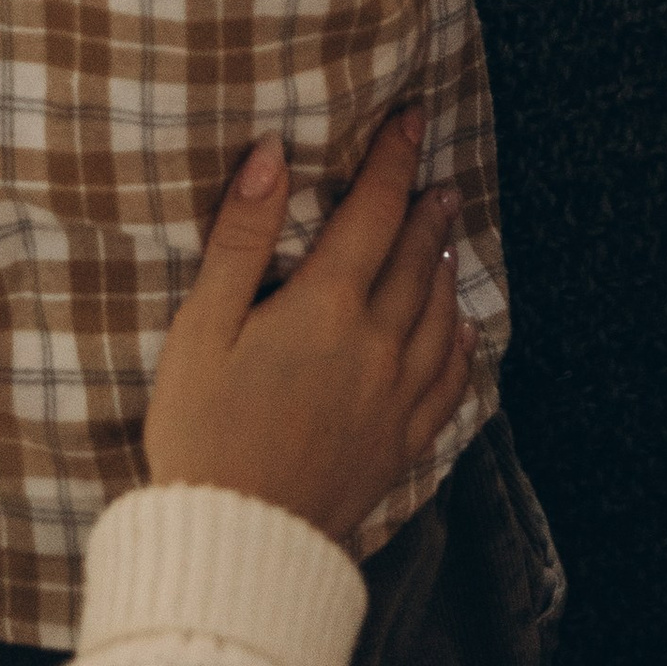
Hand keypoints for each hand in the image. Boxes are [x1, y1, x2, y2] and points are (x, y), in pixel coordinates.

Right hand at [144, 114, 474, 543]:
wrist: (235, 548)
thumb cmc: (202, 432)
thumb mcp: (203, 328)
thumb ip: (241, 238)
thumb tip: (272, 154)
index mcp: (327, 308)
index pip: (374, 212)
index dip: (393, 159)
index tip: (413, 117)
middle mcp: (375, 347)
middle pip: (414, 260)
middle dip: (426, 211)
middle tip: (439, 178)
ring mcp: (393, 401)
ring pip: (438, 318)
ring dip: (444, 271)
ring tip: (447, 242)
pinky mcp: (397, 449)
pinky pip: (447, 387)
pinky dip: (460, 350)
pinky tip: (464, 335)